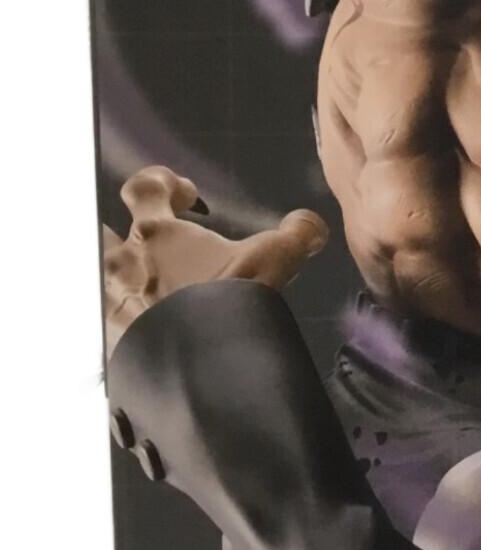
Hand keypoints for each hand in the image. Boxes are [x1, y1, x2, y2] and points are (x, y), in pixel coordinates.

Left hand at [101, 166, 327, 355]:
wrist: (201, 367)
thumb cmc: (228, 303)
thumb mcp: (277, 257)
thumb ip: (297, 232)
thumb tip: (310, 223)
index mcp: (157, 233)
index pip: (143, 186)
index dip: (163, 182)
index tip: (186, 194)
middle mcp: (126, 263)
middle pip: (102, 230)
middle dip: (118, 230)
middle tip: (149, 240)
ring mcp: (115, 301)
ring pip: (102, 277)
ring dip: (123, 277)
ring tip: (152, 287)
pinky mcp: (115, 339)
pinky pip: (111, 321)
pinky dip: (128, 320)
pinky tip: (155, 329)